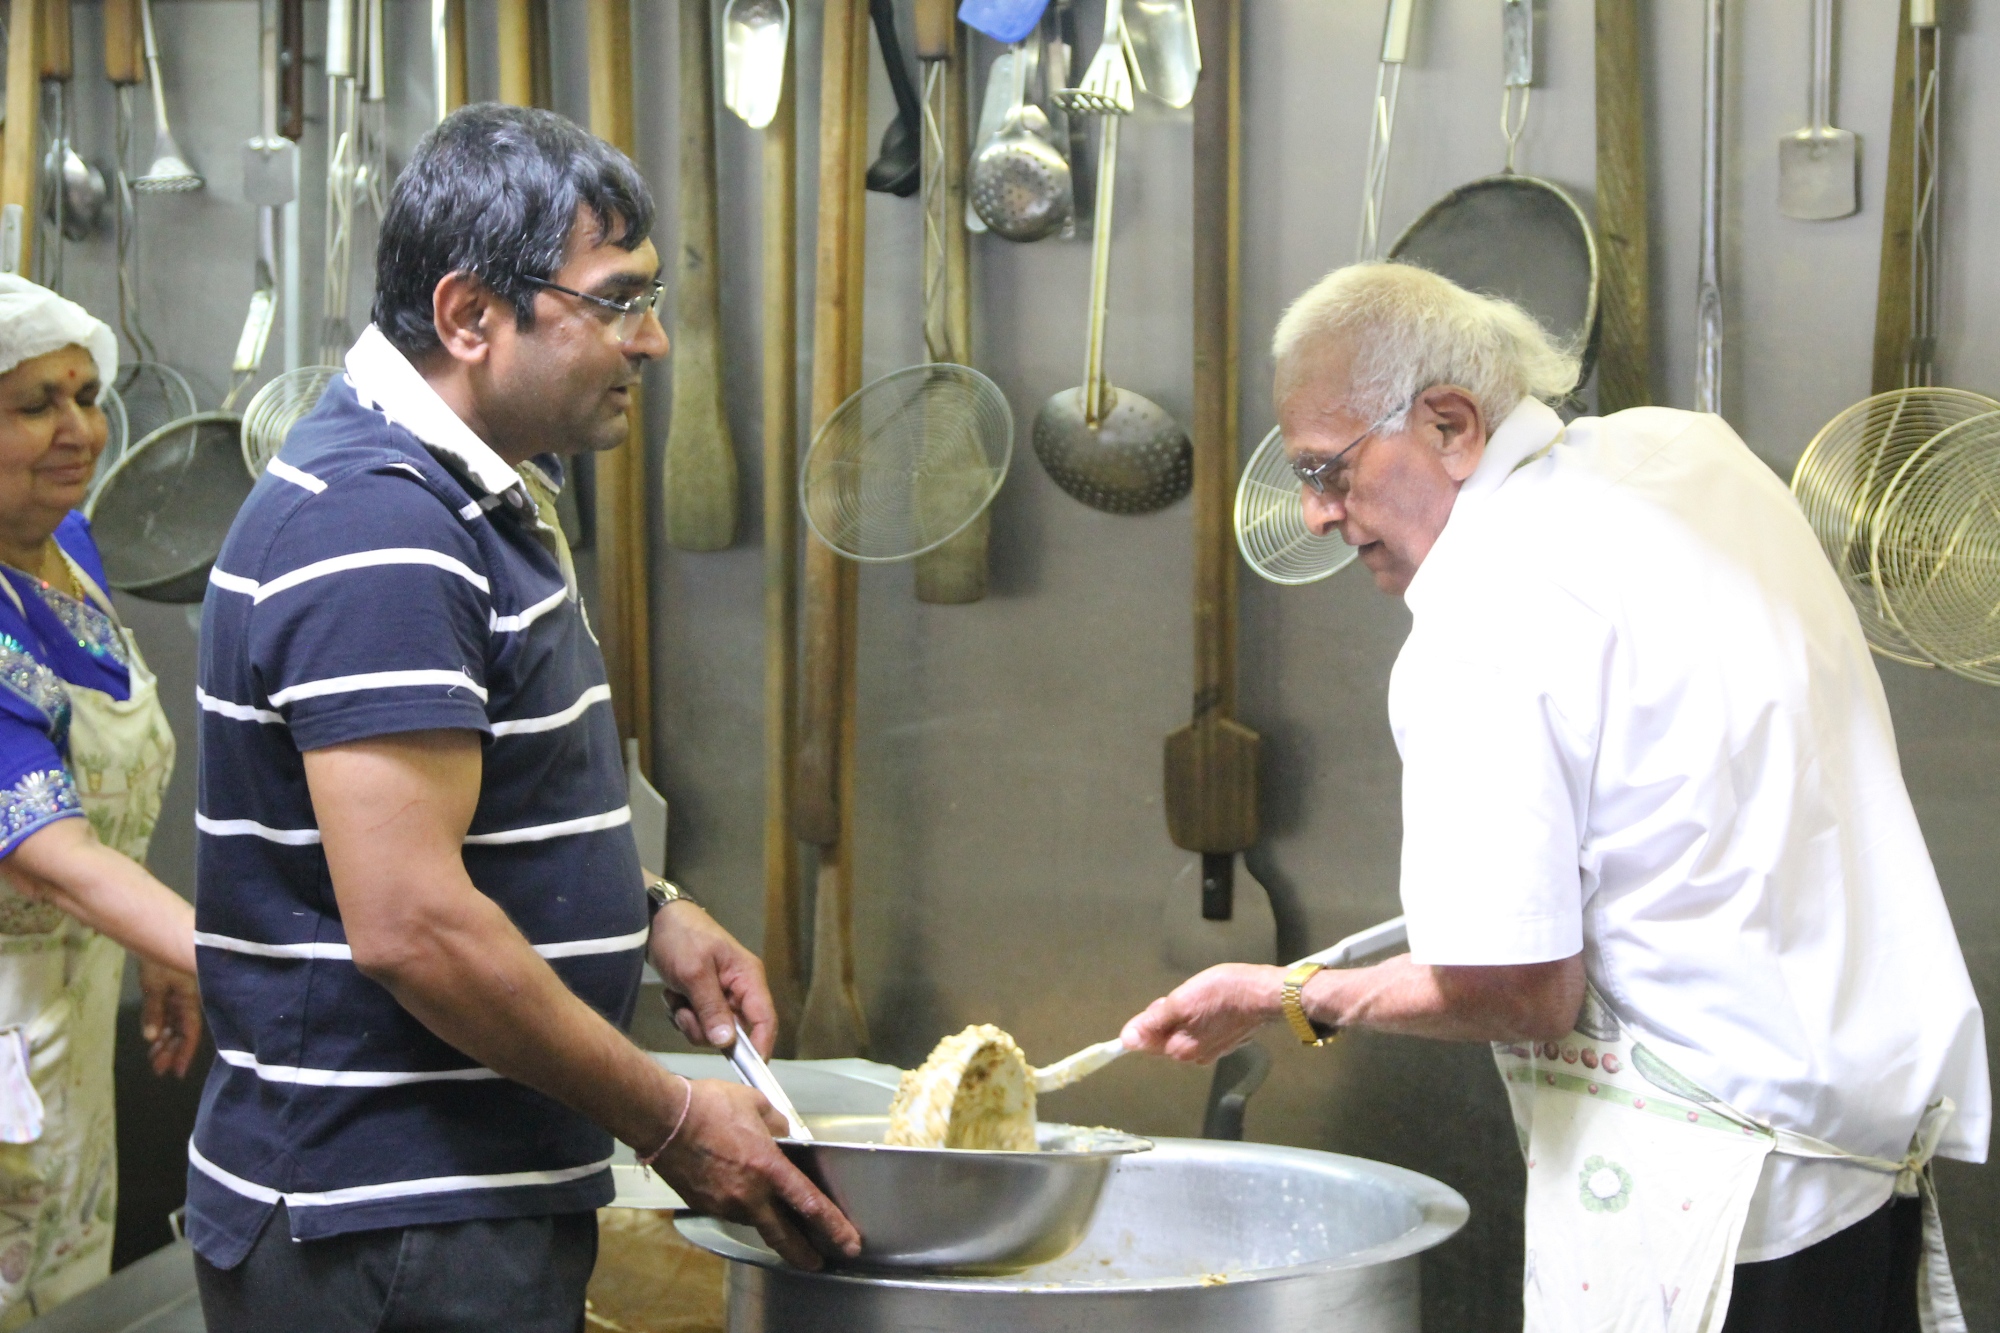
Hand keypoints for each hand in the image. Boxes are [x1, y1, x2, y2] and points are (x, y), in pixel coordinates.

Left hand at [138, 960, 201, 1077]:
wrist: (155, 932)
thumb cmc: (160, 959)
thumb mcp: (155, 987)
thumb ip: (154, 1012)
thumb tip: (151, 1038)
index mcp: (192, 999)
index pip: (190, 1033)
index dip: (184, 1054)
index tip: (176, 1073)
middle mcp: (188, 999)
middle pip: (183, 1031)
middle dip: (171, 1051)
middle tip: (157, 1069)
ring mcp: (178, 994)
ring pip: (174, 1024)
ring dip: (164, 1040)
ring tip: (152, 1057)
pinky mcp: (168, 989)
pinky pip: (167, 1013)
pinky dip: (160, 1025)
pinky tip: (153, 1037)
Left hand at [650, 902, 777, 1056]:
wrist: (654, 920)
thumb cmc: (681, 937)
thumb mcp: (694, 973)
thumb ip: (712, 1009)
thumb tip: (728, 1043)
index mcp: (748, 978)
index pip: (766, 1019)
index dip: (761, 1047)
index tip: (748, 1071)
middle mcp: (739, 989)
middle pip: (735, 1031)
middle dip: (706, 1029)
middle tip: (685, 1012)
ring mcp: (721, 994)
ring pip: (713, 1030)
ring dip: (690, 1021)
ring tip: (677, 998)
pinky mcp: (704, 998)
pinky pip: (698, 1022)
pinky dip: (683, 1014)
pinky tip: (674, 995)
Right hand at [655, 1079, 860, 1269]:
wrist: (662, 1118)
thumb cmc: (707, 1107)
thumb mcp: (755, 1104)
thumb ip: (777, 1125)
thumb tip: (785, 1136)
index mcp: (767, 1168)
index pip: (809, 1204)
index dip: (832, 1226)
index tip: (847, 1241)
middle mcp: (748, 1194)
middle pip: (783, 1235)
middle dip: (804, 1253)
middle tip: (817, 1262)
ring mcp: (724, 1203)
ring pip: (754, 1219)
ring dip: (768, 1219)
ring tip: (773, 1209)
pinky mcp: (704, 1205)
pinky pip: (730, 1210)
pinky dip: (740, 1205)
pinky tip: (738, 1190)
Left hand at [1120, 963, 1283, 1064]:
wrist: (1264, 994)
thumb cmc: (1221, 993)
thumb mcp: (1181, 1002)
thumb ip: (1152, 1023)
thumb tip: (1125, 1041)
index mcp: (1179, 1050)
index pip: (1145, 1042)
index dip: (1146, 1021)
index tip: (1161, 1004)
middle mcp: (1194, 1057)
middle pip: (1165, 1037)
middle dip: (1166, 1016)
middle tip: (1183, 995)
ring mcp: (1212, 1051)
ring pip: (1183, 1032)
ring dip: (1183, 1015)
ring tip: (1199, 996)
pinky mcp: (1225, 1042)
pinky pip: (1200, 1031)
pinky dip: (1199, 1017)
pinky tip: (1211, 1003)